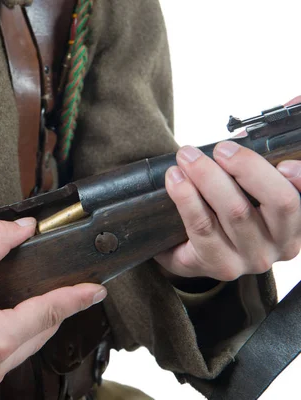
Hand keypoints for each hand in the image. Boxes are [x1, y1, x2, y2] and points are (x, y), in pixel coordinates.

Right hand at [0, 218, 105, 398]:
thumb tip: (22, 228)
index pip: (47, 314)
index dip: (75, 298)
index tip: (95, 290)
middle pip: (38, 335)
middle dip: (53, 311)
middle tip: (65, 289)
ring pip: (21, 350)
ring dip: (31, 326)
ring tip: (36, 302)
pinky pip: (1, 361)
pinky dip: (9, 340)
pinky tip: (5, 322)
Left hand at [155, 104, 300, 279]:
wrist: (193, 252)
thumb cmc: (227, 209)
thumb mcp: (252, 183)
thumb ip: (269, 149)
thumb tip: (294, 100)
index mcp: (298, 223)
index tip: (287, 162)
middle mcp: (282, 244)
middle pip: (279, 202)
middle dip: (248, 167)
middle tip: (219, 147)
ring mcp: (252, 258)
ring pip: (235, 212)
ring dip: (208, 177)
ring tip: (186, 157)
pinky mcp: (219, 265)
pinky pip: (201, 227)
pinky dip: (187, 198)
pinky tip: (175, 179)